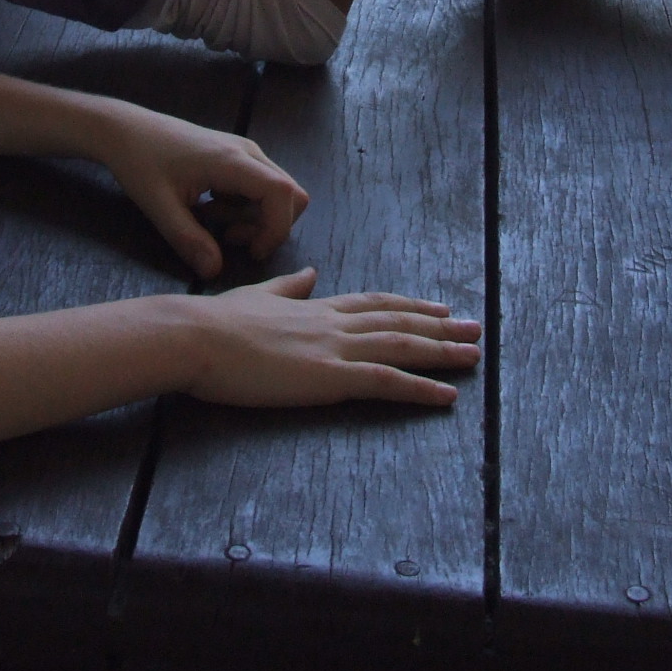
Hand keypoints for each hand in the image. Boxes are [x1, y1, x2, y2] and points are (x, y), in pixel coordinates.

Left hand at [94, 105, 307, 277]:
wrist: (126, 130)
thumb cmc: (139, 162)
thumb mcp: (159, 207)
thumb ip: (188, 240)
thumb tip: (214, 272)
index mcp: (232, 161)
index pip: (282, 193)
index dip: (277, 228)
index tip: (251, 252)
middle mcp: (247, 152)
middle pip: (289, 194)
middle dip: (268, 226)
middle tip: (228, 240)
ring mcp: (244, 151)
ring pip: (275, 191)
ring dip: (252, 218)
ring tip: (210, 223)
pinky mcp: (236, 156)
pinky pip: (259, 186)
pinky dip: (243, 207)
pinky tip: (209, 209)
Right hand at [182, 270, 480, 407]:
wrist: (196, 336)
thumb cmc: (217, 323)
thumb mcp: (258, 296)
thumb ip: (288, 288)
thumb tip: (309, 275)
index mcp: (317, 306)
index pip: (377, 304)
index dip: (411, 306)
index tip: (440, 307)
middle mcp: (335, 323)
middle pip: (400, 322)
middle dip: (440, 326)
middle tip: (475, 329)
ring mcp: (335, 349)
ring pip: (403, 348)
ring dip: (443, 352)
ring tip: (474, 355)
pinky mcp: (329, 378)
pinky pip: (387, 383)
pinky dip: (421, 388)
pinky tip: (446, 395)